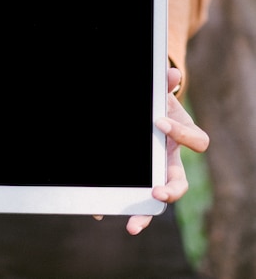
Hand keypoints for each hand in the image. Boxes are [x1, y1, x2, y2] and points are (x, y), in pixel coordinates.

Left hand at [124, 66, 208, 234]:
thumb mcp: (161, 94)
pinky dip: (117, 204)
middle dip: (169, 191)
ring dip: (144, 214)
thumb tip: (171, 72)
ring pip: (156, 201)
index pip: (198, 142)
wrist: (150, 114)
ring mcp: (156, 174)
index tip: (160, 123)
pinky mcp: (138, 181)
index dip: (182, 133)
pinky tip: (99, 211)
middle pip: (180, 184)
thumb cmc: (158, 104)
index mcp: (183, 138)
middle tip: (156, 193)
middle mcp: (172, 161)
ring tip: (131, 225)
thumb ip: (164, 84)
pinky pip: (132, 197)